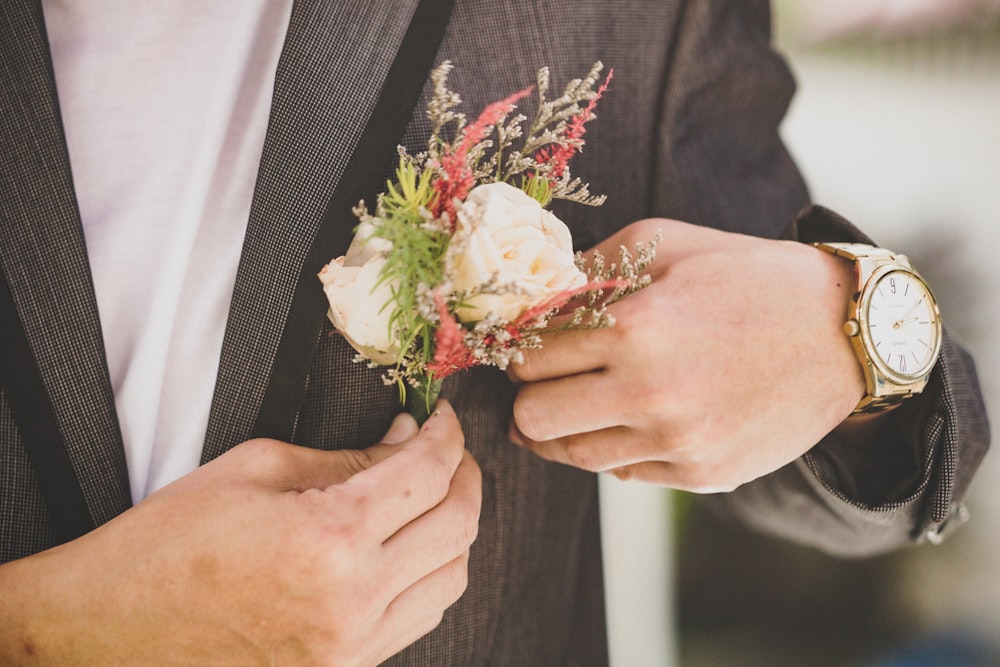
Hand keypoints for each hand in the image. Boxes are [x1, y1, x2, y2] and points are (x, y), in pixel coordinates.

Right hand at [0, 401, 479, 666]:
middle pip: (458, 524)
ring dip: (454, 527)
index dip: (448, 434)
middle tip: (448, 449)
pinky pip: (420, 617)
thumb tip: (405, 440)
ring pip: (452, 578)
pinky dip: (430, 573)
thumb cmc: (167, 545)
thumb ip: (347, 457)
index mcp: (329, 538)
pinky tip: (409, 547)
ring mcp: (352, 645)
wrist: (107, 632)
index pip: (428, 473)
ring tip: (432, 494)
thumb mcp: (257, 470)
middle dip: (465, 475)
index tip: (444, 416)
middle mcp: (353, 599)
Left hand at [508, 218, 864, 491]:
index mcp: (634, 329)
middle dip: (530, 394)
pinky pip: (622, 473)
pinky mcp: (701, 475)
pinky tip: (635, 416)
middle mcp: (650, 395)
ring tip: (584, 398)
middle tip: (547, 377)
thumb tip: (532, 297)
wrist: (842, 333)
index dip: (518, 350)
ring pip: (571, 454)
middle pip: (533, 418)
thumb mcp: (665, 242)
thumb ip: (588, 268)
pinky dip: (616, 446)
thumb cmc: (748, 276)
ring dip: (565, 427)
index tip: (525, 344)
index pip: (528, 359)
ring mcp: (677, 443)